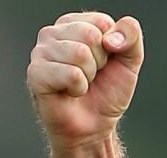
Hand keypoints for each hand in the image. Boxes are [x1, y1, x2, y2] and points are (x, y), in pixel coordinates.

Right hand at [27, 12, 143, 150]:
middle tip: (92, 76)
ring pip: (80, 53)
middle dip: (100, 62)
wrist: (94, 126)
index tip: (105, 62)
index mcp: (74, 24)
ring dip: (89, 76)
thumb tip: (112, 36)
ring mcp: (40, 52)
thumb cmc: (107, 93)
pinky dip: (79, 89)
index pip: (102, 22)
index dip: (112, 47)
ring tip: (81, 83)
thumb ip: (131, 35)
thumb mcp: (130, 61)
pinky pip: (71, 74)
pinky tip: (70, 92)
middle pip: (90, 35)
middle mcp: (53, 33)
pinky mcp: (35, 72)